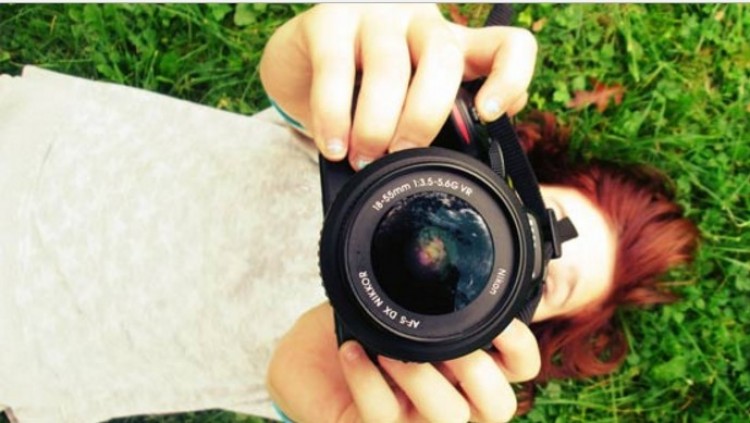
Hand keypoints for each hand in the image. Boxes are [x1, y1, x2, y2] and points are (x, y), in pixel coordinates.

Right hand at [259, 4, 536, 169]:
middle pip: (443, 59)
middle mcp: (420, 22)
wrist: (299, 63)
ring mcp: (375, 17)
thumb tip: (470, 150)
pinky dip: (334, 116)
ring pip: (390, 67)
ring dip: (376, 124)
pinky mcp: (328, 20)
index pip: (507, 45)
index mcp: (454, 46)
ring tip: (363, 158)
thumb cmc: (363, 88)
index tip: (491, 115)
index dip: (510, 78)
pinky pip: (334, 69)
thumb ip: (443, 120)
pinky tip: (334, 145)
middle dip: (423, 118)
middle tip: (401, 155)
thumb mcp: (411, 103)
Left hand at [267, 303, 540, 422]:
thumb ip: (425, 285)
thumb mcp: (397, 301)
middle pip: (498, 405)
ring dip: (421, 376)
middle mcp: (451, 398)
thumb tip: (436, 239)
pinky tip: (352, 351)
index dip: (519, 345)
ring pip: (447, 416)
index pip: (520, 367)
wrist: (308, 363)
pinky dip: (367, 380)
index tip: (498, 316)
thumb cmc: (361, 328)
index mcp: (466, 366)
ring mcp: (415, 418)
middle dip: (479, 371)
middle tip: (448, 342)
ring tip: (389, 348)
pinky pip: (383, 415)